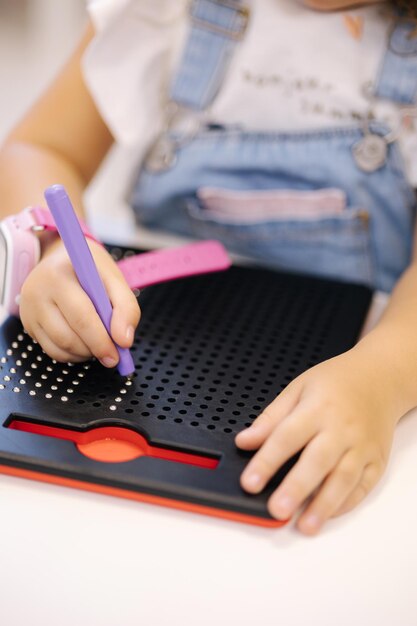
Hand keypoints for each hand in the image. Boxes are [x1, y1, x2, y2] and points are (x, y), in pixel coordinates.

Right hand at [20, 238, 139, 365]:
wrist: (62, 260)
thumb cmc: (91, 271)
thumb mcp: (114, 279)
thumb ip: (126, 308)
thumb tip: (124, 340)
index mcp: (59, 275)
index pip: (81, 315)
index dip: (101, 339)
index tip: (119, 352)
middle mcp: (38, 292)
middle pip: (67, 336)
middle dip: (95, 349)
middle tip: (114, 355)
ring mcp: (29, 310)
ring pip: (60, 347)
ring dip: (85, 353)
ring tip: (100, 344)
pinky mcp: (29, 324)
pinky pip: (52, 351)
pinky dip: (73, 355)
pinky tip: (85, 345)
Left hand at [235, 349, 398, 534]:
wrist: (379, 378)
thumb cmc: (336, 382)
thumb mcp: (298, 388)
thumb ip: (271, 418)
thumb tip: (245, 441)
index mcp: (318, 408)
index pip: (287, 437)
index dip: (266, 461)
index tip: (250, 482)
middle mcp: (342, 428)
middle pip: (317, 461)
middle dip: (297, 487)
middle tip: (277, 509)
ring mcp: (362, 446)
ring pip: (343, 479)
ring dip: (324, 505)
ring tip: (305, 525)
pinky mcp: (377, 460)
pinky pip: (363, 486)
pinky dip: (346, 503)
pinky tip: (329, 514)